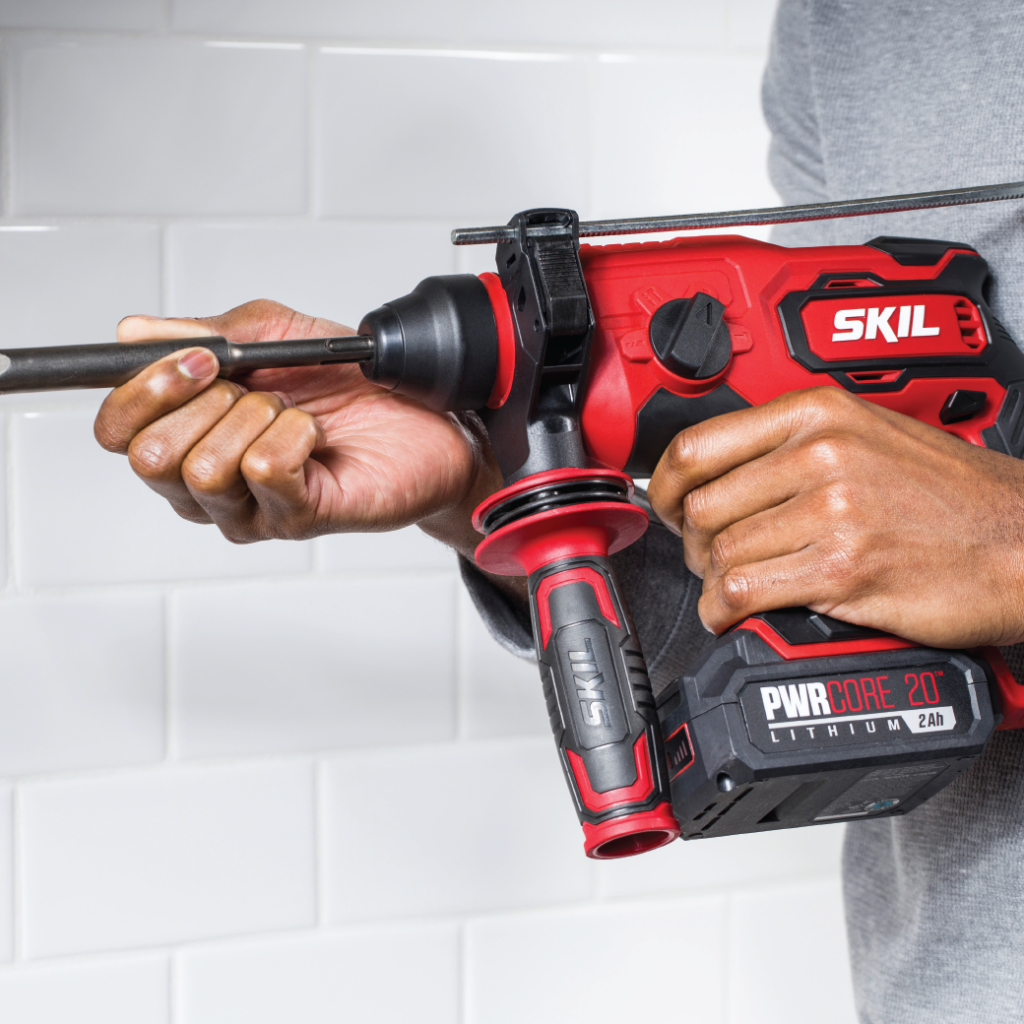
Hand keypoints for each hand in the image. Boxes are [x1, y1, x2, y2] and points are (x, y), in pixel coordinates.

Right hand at [93, 300, 502, 557]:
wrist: (423, 416)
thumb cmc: (349, 384)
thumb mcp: (274, 335)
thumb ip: (205, 333)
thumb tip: (134, 333)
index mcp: (187, 435)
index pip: (117, 432)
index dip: (143, 389)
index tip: (197, 358)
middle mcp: (205, 484)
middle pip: (147, 456)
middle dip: (204, 402)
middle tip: (258, 388)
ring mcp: (246, 510)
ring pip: (204, 468)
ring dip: (257, 419)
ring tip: (296, 414)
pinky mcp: (291, 521)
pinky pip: (263, 471)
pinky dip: (295, 436)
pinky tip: (317, 438)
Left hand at [646, 386, 1023, 647]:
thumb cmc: (953, 495)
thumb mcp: (868, 436)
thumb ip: (791, 447)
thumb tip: (721, 476)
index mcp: (818, 413)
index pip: (698, 445)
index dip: (662, 484)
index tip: (663, 506)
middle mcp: (820, 454)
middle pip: (702, 506)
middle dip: (692, 543)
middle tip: (709, 559)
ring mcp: (832, 510)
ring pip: (720, 553)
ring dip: (714, 582)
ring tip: (734, 588)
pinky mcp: (843, 568)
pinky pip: (743, 593)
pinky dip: (725, 611)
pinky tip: (737, 614)